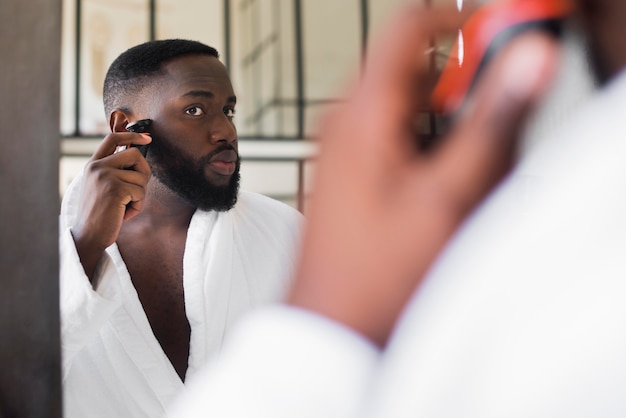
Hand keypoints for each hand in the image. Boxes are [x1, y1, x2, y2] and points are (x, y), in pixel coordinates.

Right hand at [72, 132, 151, 281]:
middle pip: (135, 154)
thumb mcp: (103, 187)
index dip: (132, 135)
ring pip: (141, 177)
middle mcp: (97, 166)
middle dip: (144, 173)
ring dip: (140, 195)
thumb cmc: (100, 214)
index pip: (112, 139)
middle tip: (137, 191)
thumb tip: (138, 153)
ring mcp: (105, 176)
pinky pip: (140, 192)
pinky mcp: (115, 189)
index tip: (147, 138)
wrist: (88, 235)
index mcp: (93, 164)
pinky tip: (124, 214)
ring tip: (125, 207)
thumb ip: (115, 171)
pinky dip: (138, 206)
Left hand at [288, 5, 557, 345]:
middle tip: (489, 127)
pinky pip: (395, 139)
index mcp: (362, 114)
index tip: (497, 39)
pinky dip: (427, 150)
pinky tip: (439, 193)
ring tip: (463, 175)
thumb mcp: (448, 197)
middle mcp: (346, 123)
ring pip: (408, 109)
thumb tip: (523, 62)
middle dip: (461, 90)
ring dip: (447, 126)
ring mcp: (344, 149)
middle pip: (414, 71)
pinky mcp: (350, 173)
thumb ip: (491, 123)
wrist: (331, 325)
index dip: (460, 23)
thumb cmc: (375, 276)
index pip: (410, 28)